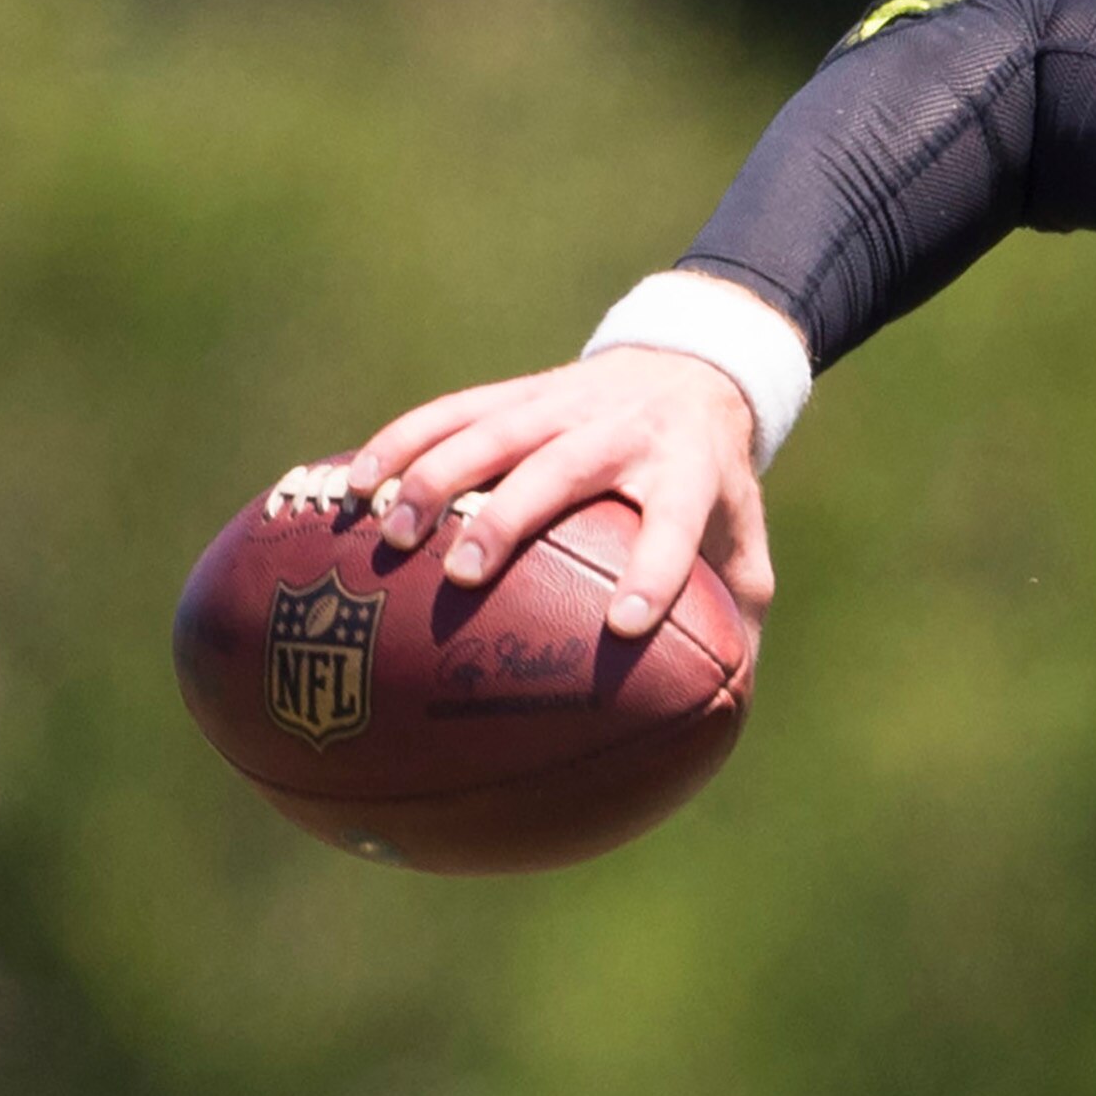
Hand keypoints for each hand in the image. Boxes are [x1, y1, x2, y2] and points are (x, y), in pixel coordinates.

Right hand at [349, 346, 773, 641]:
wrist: (691, 370)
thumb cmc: (712, 484)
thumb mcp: (742, 543)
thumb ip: (732, 623)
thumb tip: (719, 725)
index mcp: (690, 473)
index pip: (676, 525)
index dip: (654, 572)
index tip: (624, 627)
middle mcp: (626, 433)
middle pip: (564, 469)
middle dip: (511, 518)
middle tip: (463, 576)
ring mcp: (566, 405)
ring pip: (495, 432)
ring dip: (438, 478)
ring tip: (389, 536)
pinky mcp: (519, 391)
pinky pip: (452, 411)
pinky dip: (401, 442)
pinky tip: (353, 486)